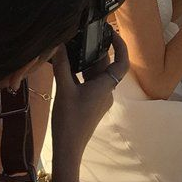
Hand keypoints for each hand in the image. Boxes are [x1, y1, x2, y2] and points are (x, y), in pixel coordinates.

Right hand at [46, 33, 127, 158]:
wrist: (68, 150)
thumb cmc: (69, 120)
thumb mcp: (63, 90)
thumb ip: (62, 65)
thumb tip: (59, 44)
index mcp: (106, 86)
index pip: (122, 62)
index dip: (120, 45)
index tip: (111, 32)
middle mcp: (107, 91)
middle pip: (106, 66)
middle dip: (96, 50)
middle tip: (83, 35)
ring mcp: (99, 99)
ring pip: (96, 75)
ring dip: (86, 62)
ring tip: (73, 47)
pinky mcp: (90, 105)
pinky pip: (89, 84)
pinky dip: (81, 74)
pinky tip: (67, 68)